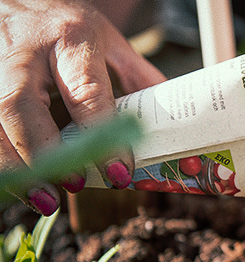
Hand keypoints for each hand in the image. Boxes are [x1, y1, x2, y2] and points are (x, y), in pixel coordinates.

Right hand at [0, 0, 165, 214]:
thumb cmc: (68, 25)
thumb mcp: (109, 42)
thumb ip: (138, 78)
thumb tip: (174, 123)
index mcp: (72, 40)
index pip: (86, 93)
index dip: (101, 137)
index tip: (119, 173)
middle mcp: (26, 50)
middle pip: (21, 105)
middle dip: (44, 153)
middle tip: (73, 185)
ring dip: (14, 165)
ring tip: (44, 200)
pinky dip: (2, 157)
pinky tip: (20, 182)